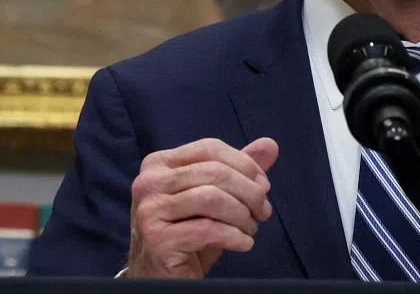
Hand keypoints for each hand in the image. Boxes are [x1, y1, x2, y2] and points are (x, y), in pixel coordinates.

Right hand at [125, 137, 278, 277]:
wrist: (162, 274)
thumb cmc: (190, 230)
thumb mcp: (216, 195)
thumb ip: (240, 168)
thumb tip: (270, 144)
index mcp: (159, 163)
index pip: (210, 148)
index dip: (245, 165)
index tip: (264, 185)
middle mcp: (149, 182)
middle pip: (215, 173)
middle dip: (250, 192)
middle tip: (263, 211)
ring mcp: (149, 211)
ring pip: (212, 199)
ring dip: (243, 215)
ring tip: (252, 228)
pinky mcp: (157, 240)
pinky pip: (207, 230)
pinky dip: (235, 236)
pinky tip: (244, 243)